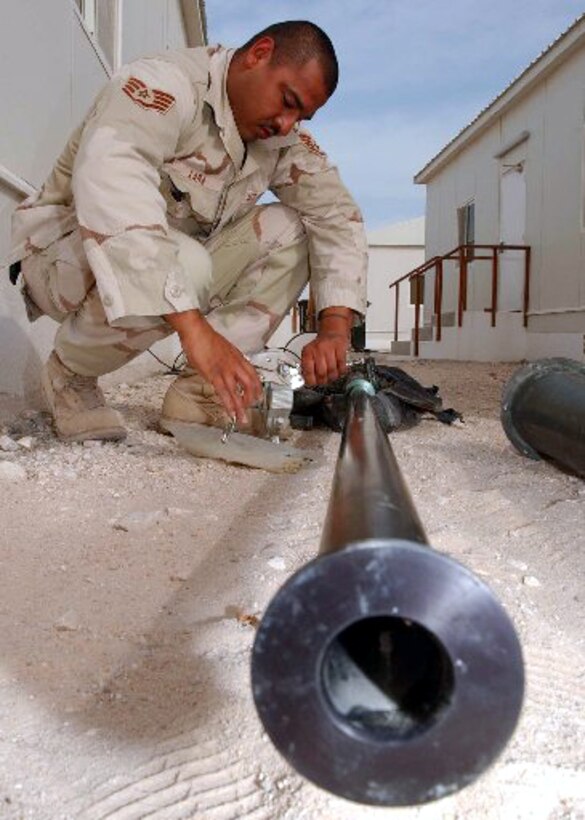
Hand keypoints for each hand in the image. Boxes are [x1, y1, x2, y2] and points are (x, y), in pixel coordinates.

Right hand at [164, 310, 262, 424]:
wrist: (197, 331)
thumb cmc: (205, 338)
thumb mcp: (222, 349)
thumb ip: (227, 360)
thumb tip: (226, 367)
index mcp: (238, 357)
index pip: (254, 375)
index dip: (257, 387)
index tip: (257, 395)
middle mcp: (236, 364)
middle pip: (251, 385)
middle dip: (251, 399)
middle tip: (250, 408)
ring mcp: (226, 370)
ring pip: (238, 392)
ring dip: (241, 408)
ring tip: (242, 419)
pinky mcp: (214, 375)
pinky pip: (224, 393)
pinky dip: (229, 405)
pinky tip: (231, 413)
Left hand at [301, 308, 352, 385]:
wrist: (332, 331)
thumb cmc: (320, 345)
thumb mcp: (309, 353)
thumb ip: (306, 366)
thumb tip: (306, 380)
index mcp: (307, 352)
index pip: (308, 371)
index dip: (311, 381)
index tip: (313, 384)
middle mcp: (317, 350)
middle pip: (321, 373)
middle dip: (323, 380)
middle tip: (324, 381)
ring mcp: (329, 349)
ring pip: (332, 371)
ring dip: (332, 377)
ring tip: (331, 376)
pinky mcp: (340, 349)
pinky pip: (341, 366)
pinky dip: (341, 371)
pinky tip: (339, 371)